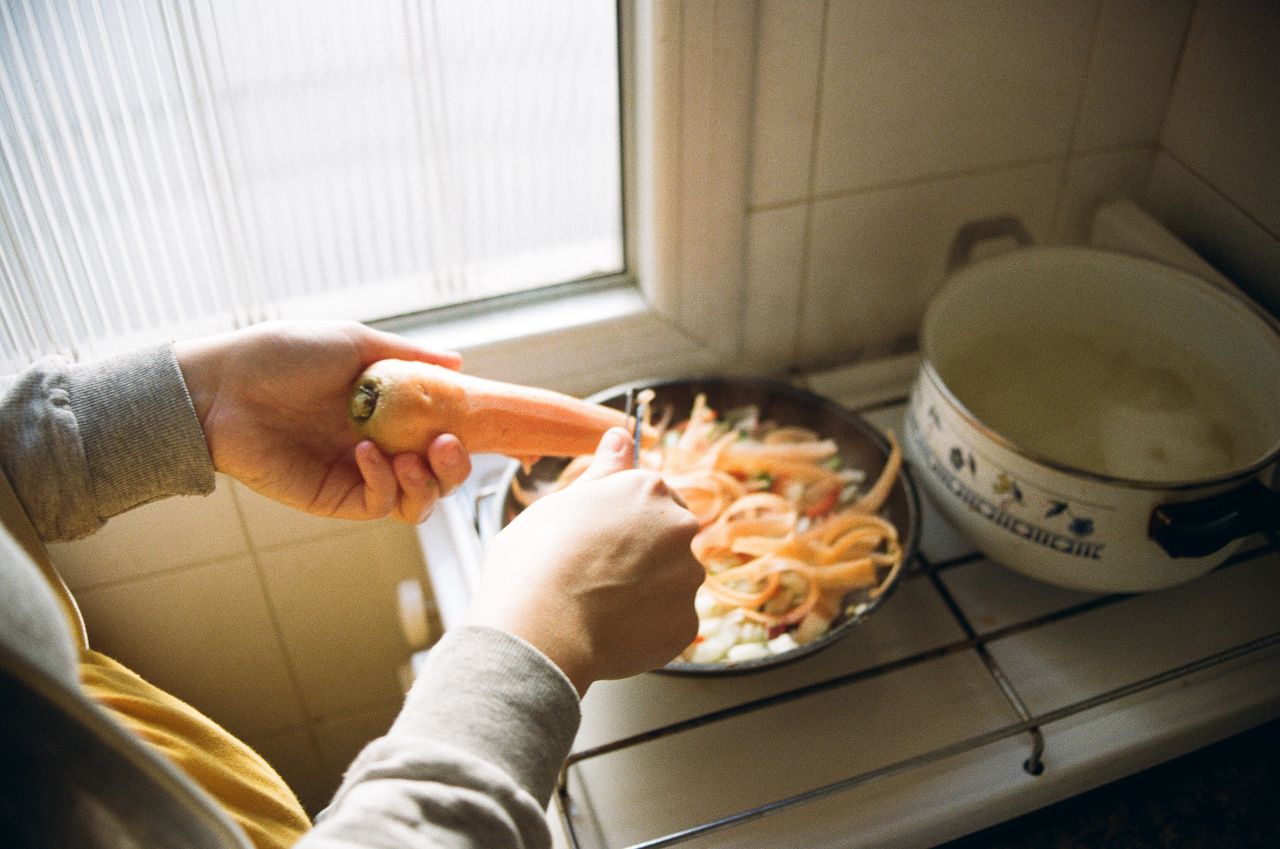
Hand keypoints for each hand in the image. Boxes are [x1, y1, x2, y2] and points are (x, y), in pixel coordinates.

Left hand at [175, 320, 471, 522]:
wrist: (222, 387)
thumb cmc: (282, 355)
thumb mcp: (353, 343)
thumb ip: (407, 355)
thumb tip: (460, 362)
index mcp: (392, 410)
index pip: (445, 430)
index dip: (472, 435)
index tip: (492, 429)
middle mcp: (384, 446)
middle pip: (443, 475)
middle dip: (457, 467)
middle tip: (448, 445)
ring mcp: (361, 475)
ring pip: (420, 500)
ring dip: (429, 483)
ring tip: (414, 457)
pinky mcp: (336, 498)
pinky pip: (380, 504)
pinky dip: (385, 483)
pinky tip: (366, 454)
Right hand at [466, 427, 703, 695]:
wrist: (538, 631)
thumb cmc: (534, 561)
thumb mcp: (561, 503)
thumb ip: (602, 472)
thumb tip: (622, 434)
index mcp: (648, 488)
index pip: (651, 496)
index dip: (621, 520)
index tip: (598, 538)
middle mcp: (678, 527)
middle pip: (667, 537)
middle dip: (641, 553)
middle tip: (596, 574)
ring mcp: (686, 577)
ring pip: (672, 580)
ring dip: (647, 591)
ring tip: (600, 606)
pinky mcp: (686, 623)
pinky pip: (669, 622)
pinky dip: (647, 628)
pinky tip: (610, 630)